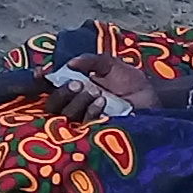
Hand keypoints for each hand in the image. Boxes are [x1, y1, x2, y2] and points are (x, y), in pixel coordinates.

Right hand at [45, 52, 165, 120]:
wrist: (151, 96)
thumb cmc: (130, 81)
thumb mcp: (110, 64)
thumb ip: (91, 60)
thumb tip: (71, 63)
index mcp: (74, 87)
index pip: (50, 86)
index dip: (41, 81)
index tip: (42, 73)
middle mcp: (75, 104)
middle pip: (53, 105)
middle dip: (61, 93)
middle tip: (77, 83)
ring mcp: (85, 120)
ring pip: (66, 115)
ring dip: (78, 101)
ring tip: (96, 92)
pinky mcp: (97, 132)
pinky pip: (84, 125)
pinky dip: (90, 111)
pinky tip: (102, 102)